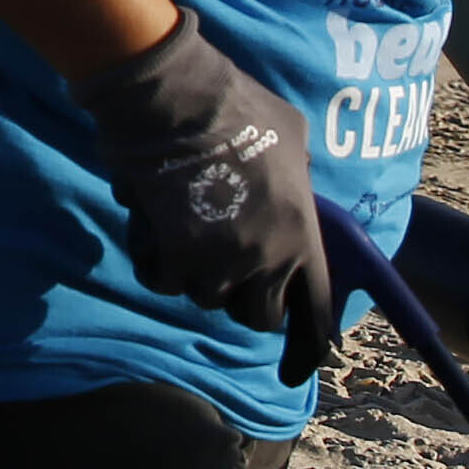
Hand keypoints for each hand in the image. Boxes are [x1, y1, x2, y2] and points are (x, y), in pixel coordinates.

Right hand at [73, 14, 336, 384]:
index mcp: (303, 234)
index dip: (308, 349)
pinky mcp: (174, 256)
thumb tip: (294, 191)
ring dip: (193, 272)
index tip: (295, 372)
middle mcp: (267, 258)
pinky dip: (155, 261)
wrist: (175, 97)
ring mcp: (220, 261)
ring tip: (181, 227)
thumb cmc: (236, 106)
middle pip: (257, 317)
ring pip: (204, 297)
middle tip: (220, 264)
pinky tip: (151, 226)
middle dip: (240, 297)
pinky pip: (163, 280)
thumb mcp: (293, 139)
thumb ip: (298, 180)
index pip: (316, 312)